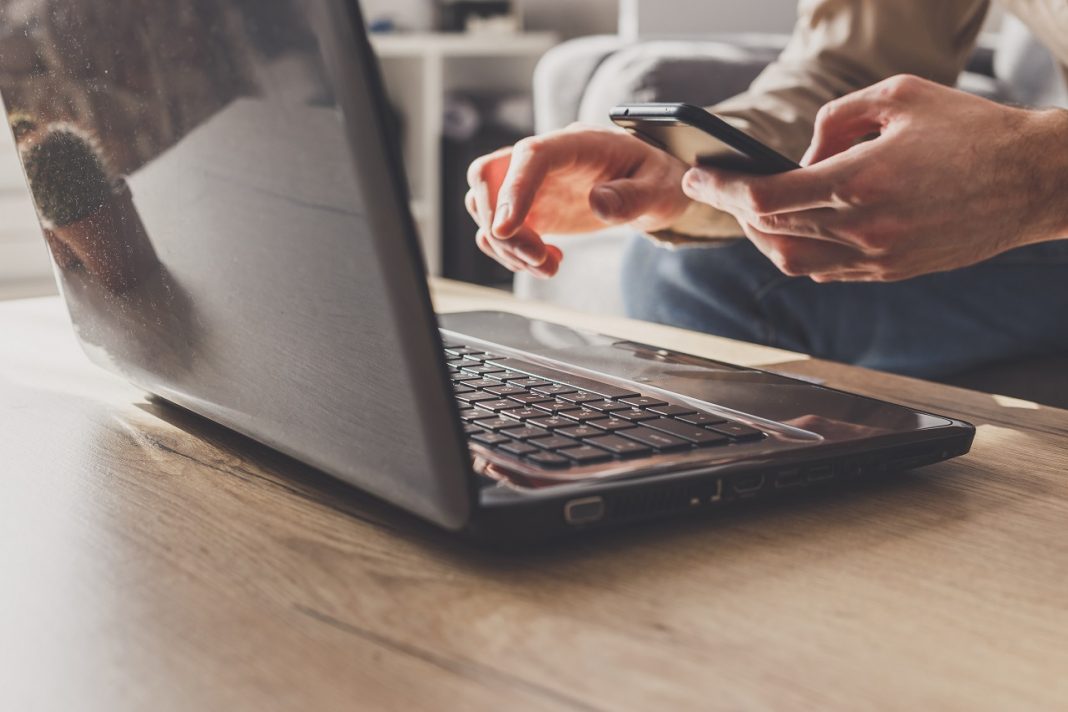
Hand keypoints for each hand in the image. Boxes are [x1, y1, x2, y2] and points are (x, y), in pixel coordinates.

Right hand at [466, 124, 692, 277]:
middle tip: (538, 258)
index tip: (505, 229)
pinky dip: (512, 253)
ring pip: (485, 206)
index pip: (530, 155)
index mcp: (577, 143)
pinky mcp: (531, 208)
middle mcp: (545, 159)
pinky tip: (549, 262)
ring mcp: (533, 184)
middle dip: (500, 225)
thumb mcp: (661, 188)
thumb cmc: (658, 179)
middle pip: (489, 176)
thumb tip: (599, 203)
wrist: (654, 186)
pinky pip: (499, 229)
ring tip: (548, 266)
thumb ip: (633, 196)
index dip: (512, 189)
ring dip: (506, 245)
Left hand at [682, 75, 1067, 281]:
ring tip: (752, 208)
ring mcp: (876, 257)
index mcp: (860, 181)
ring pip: (791, 260)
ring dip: (761, 236)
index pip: (767, 194)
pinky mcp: (890, 272)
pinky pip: (824, 271)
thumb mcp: (898, 96)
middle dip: (732, 208)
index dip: (722, 188)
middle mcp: (863, 227)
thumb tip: (799, 156)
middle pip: (769, 229)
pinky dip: (797, 250)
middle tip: (715, 188)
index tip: (696, 176)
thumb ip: (834, 120)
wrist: (1033, 181)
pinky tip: (795, 227)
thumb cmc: (970, 129)